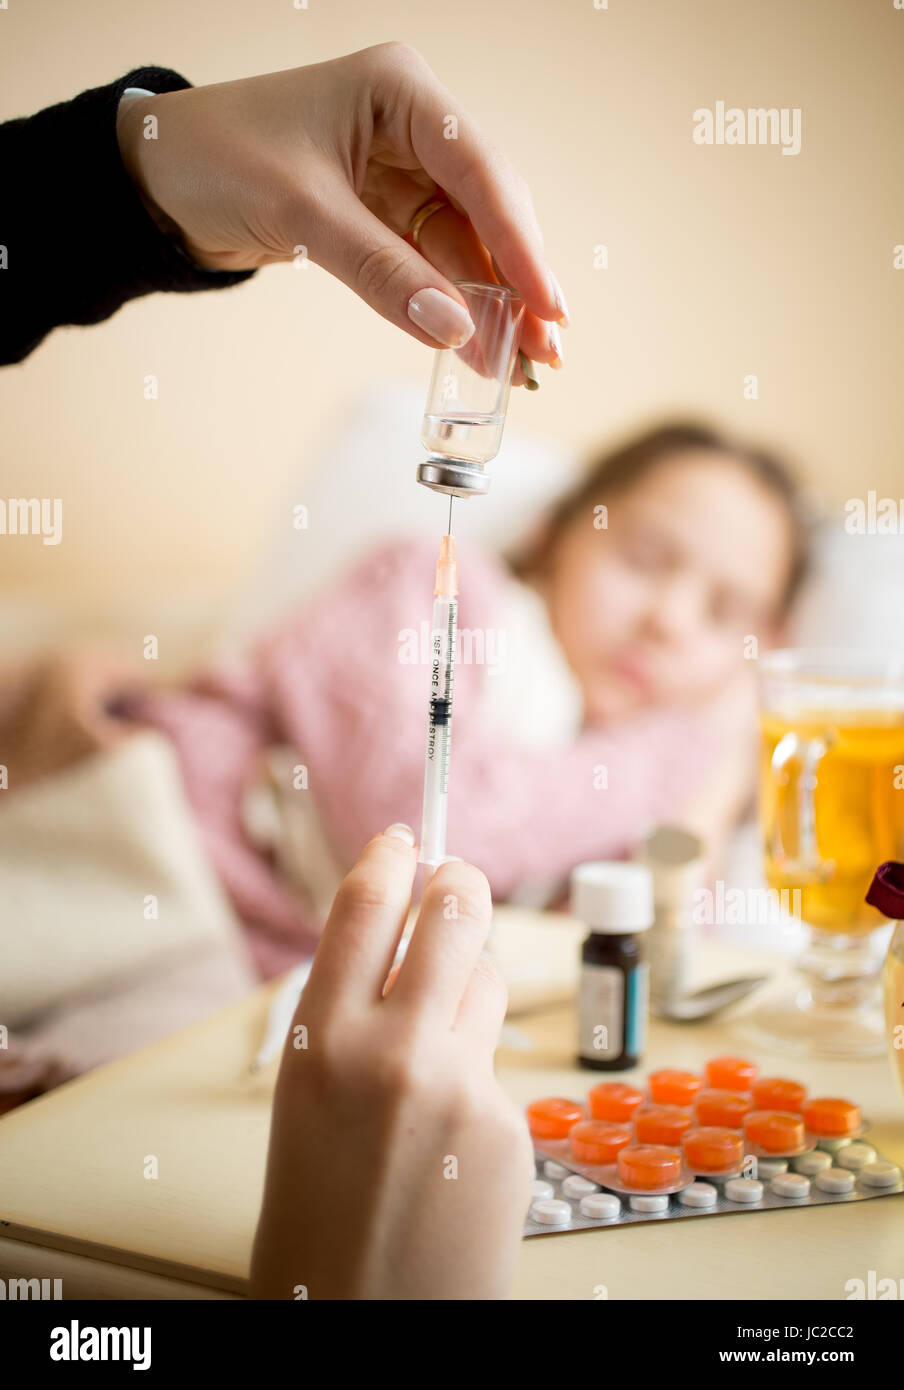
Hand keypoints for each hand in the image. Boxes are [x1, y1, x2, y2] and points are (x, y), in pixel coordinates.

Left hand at [116, 44, 566, 372]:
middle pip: (487, 211)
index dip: (518, 244)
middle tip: (546, 349)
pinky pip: (432, 265)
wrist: (157, 179)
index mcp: (401, 92)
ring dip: (492, 306)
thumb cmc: (217, 159)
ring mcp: (402, 172)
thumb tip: (453, 329)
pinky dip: (453, 307)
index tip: (546, 305)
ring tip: (521, 365)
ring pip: (466, 246)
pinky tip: (479, 347)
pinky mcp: (383, 214)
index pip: (478, 171)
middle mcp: (412, 127)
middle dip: (517, 283)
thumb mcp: (304, 213)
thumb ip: (382, 272)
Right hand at [249, 824, 532, 1300]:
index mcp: (319, 1043)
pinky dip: (481, 1080)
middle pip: (454, 911)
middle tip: (458, 884)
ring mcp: (460, 1086)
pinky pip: (499, 1064)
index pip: (365, 905)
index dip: (391, 857)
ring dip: (470, 988)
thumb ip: (345, 1019)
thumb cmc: (319, 1217)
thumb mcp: (303, 1101)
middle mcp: (392, 1052)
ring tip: (439, 1047)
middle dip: (461, 885)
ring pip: (487, 981)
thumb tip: (393, 943)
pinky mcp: (508, 1125)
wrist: (362, 1322)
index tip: (407, 837)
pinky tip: (453, 1136)